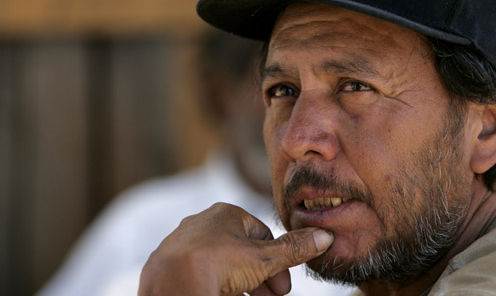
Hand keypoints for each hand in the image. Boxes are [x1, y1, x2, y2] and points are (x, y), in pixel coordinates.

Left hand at [138, 202, 333, 295]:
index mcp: (225, 213)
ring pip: (219, 264)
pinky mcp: (166, 266)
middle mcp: (201, 223)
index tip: (282, 289)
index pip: (262, 235)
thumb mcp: (262, 260)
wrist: (170, 287)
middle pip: (241, 252)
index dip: (277, 263)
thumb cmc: (215, 266)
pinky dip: (213, 285)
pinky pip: (198, 273)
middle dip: (259, 278)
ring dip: (238, 284)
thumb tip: (324, 236)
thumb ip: (293, 249)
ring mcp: (181, 244)